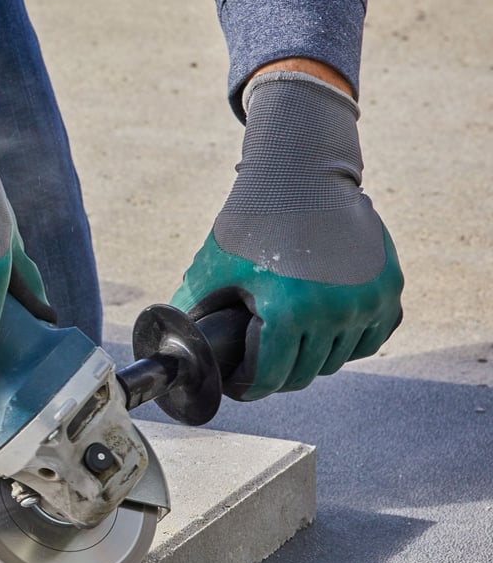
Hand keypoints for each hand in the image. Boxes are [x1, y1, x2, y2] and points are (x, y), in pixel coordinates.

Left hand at [172, 70, 402, 400]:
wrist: (299, 175)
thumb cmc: (249, 223)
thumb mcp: (211, 270)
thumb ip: (190, 313)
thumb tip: (172, 349)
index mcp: (288, 312)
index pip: (270, 379)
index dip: (248, 387)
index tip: (238, 384)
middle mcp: (334, 310)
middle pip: (303, 374)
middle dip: (277, 375)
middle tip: (260, 366)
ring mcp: (368, 301)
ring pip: (336, 360)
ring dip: (312, 359)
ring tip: (289, 348)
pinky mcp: (389, 288)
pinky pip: (369, 338)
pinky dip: (347, 342)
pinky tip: (323, 334)